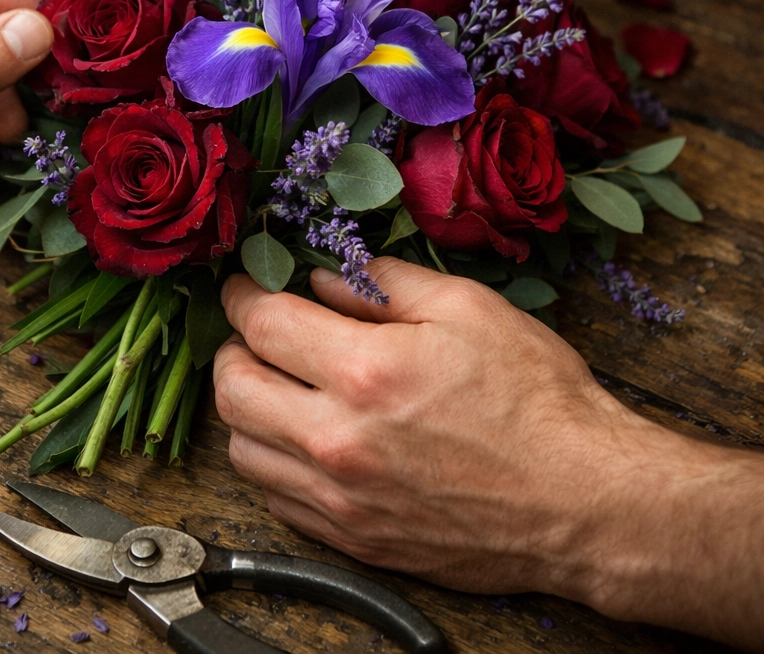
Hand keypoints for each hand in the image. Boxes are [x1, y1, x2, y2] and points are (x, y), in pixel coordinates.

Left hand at [214, 258, 763, 648]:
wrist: (585, 503)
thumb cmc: (538, 400)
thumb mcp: (469, 309)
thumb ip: (385, 284)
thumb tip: (325, 279)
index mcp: (366, 372)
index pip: (262, 324)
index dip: (242, 295)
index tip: (245, 286)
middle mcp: (340, 441)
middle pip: (233, 388)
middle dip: (233, 348)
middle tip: (257, 333)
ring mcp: (343, 498)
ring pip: (243, 450)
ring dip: (249, 407)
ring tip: (280, 385)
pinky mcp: (355, 539)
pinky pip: (276, 498)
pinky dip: (274, 461)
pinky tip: (304, 438)